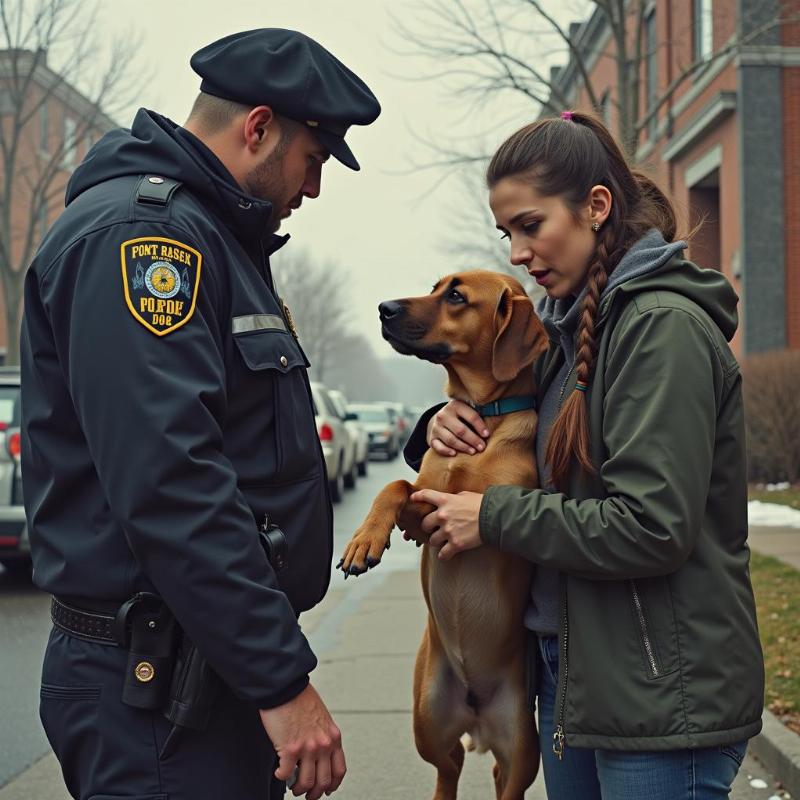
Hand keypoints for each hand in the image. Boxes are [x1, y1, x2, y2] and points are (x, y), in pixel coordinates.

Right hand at [260, 683, 344, 798]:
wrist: (286, 687)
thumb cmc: (301, 698)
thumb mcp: (322, 717)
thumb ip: (323, 735)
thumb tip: (320, 754)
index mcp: (333, 737)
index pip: (339, 770)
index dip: (333, 785)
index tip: (327, 790)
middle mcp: (323, 744)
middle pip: (323, 781)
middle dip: (314, 793)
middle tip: (307, 794)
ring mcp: (307, 748)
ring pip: (306, 783)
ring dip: (298, 789)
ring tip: (292, 786)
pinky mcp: (290, 748)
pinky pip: (285, 774)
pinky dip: (281, 776)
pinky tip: (279, 772)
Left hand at [410, 489, 483, 560]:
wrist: (494, 517)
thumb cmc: (482, 504)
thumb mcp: (465, 495)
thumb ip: (453, 499)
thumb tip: (448, 501)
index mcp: (445, 500)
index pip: (426, 495)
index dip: (417, 497)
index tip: (413, 499)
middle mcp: (443, 515)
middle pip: (425, 524)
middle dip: (428, 527)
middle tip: (434, 529)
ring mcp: (448, 531)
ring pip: (432, 540)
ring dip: (437, 541)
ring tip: (443, 541)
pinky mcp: (455, 544)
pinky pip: (442, 554)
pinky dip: (443, 555)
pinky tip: (446, 554)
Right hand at [427, 399, 489, 456]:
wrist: (440, 419)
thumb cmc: (459, 416)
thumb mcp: (466, 410)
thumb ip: (477, 414)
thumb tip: (496, 421)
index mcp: (455, 405)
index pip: (471, 416)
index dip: (480, 427)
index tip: (487, 435)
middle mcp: (444, 415)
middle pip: (461, 430)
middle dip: (473, 440)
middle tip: (482, 447)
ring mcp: (436, 427)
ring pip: (451, 439)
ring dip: (463, 447)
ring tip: (473, 451)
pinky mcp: (431, 437)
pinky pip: (438, 446)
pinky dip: (446, 451)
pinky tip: (454, 454)